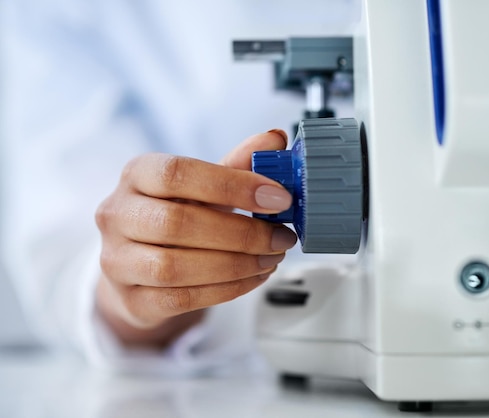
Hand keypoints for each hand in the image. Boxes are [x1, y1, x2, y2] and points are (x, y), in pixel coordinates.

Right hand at [95, 130, 295, 346]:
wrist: (142, 265)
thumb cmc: (178, 215)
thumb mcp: (206, 185)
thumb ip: (238, 163)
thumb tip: (275, 139)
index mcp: (137, 174)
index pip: (177, 173)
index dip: (233, 185)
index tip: (278, 198)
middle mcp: (118, 214)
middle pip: (177, 223)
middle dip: (242, 233)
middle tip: (281, 237)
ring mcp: (118, 260)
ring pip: (175, 267)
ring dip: (236, 265)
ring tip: (270, 258)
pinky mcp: (132, 299)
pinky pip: (181, 299)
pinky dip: (226, 290)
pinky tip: (253, 277)